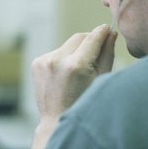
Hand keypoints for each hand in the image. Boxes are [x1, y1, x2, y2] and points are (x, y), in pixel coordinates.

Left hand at [30, 24, 116, 148]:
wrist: (56, 120)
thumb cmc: (84, 103)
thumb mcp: (101, 80)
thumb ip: (107, 54)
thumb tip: (110, 33)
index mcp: (76, 66)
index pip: (92, 38)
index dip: (101, 32)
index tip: (107, 28)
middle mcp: (57, 60)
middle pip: (79, 37)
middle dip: (89, 42)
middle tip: (95, 54)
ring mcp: (44, 61)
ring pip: (67, 45)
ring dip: (75, 51)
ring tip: (76, 72)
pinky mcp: (37, 63)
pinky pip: (55, 52)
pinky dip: (62, 58)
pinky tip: (64, 75)